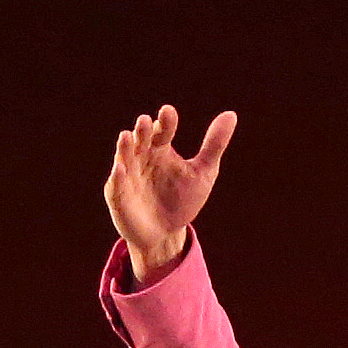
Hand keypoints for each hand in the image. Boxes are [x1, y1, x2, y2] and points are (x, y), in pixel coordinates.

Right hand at [104, 104, 238, 283]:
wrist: (167, 235)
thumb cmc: (183, 200)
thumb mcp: (203, 173)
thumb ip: (214, 145)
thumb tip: (231, 114)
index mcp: (160, 149)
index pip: (162, 130)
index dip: (165, 122)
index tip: (168, 112)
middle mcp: (141, 158)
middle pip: (140, 139)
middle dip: (142, 131)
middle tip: (146, 122)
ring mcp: (128, 176)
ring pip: (124, 157)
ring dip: (125, 148)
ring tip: (127, 137)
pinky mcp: (118, 196)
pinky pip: (116, 186)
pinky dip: (118, 178)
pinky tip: (121, 170)